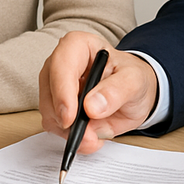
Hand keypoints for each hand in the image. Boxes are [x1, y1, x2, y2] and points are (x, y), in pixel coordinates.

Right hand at [39, 31, 157, 152]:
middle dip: (67, 120)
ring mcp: (54, 86)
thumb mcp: (134, 80)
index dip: (63, 93)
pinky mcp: (55, 106)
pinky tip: (89, 136)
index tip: (70, 118)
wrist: (132, 93)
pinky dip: (71, 137)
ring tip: (95, 136)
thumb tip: (92, 106)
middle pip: (50, 92)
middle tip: (90, 137)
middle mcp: (60, 63)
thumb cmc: (131, 78)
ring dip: (70, 132)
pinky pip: (54, 126)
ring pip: (49, 113)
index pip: (62, 66)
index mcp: (78, 46)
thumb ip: (116, 91)